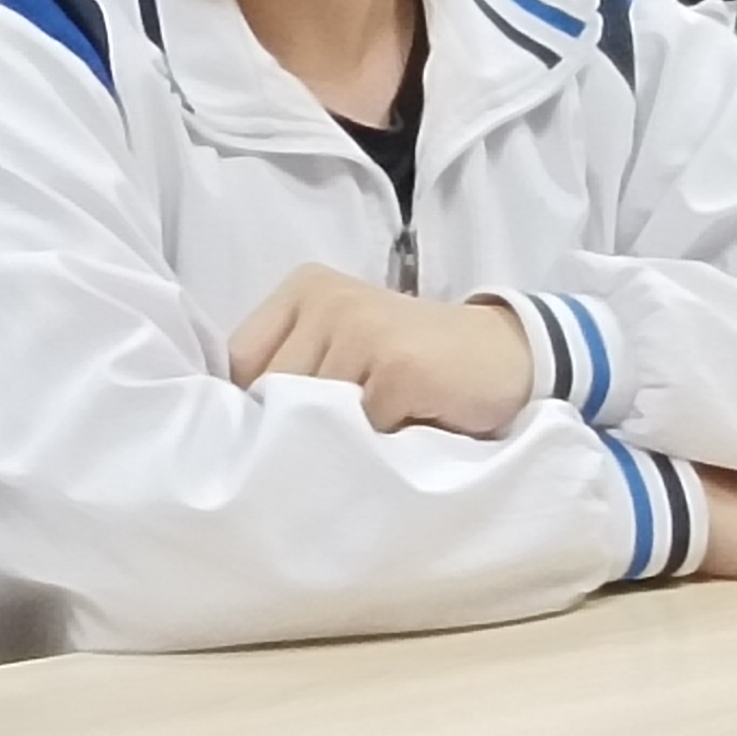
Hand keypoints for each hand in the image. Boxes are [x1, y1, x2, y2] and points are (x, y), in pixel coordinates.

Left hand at [226, 265, 536, 437]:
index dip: (254, 405)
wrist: (503, 355)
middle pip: (270, 391)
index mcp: (305, 288)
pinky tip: (403, 430)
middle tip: (337, 435)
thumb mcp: (340, 343)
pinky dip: (377, 448)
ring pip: (310, 414)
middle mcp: (328, 299)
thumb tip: (233, 428)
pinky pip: (359, 432)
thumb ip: (290, 366)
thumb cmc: (409, 360)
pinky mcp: (397, 367)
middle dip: (294, 426)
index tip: (282, 427)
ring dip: (336, 440)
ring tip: (372, 431)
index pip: (239, 361)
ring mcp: (363, 329)